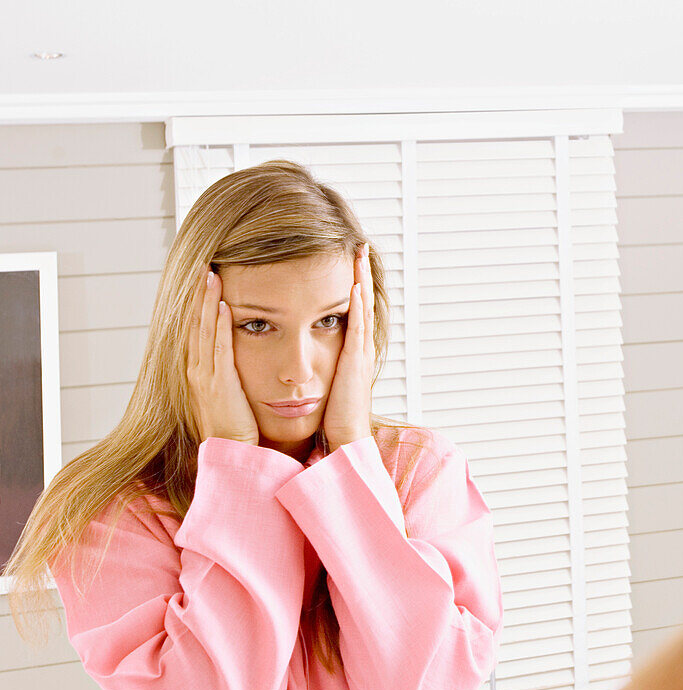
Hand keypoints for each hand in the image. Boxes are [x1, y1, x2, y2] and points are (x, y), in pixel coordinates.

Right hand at [186, 268, 259, 444]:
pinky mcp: (219, 383)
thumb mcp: (229, 392)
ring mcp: (205, 375)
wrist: (231, 453)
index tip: (202, 279)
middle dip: (198, 294)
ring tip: (210, 275)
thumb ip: (229, 372)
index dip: (198, 303)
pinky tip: (225, 305)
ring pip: (204, 329)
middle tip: (203, 266)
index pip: (196, 328)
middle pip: (195, 322)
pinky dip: (220, 325)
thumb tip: (237, 355)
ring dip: (207, 301)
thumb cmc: (236, 426)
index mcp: (199, 370)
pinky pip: (219, 347)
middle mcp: (197, 369)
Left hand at [322, 251, 374, 451]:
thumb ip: (323, 365)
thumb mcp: (328, 383)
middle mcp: (359, 349)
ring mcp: (360, 354)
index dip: (351, 284)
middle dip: (359, 272)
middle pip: (361, 301)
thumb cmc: (334, 418)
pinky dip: (358, 305)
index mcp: (350, 352)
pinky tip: (354, 287)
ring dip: (361, 279)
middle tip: (358, 245)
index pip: (352, 310)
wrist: (345, 440)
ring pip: (362, 308)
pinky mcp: (355, 363)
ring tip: (358, 254)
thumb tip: (310, 356)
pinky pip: (357, 328)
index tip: (347, 260)